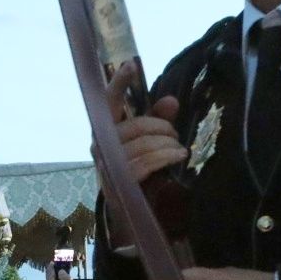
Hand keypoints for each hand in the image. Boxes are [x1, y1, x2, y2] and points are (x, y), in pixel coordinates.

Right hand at [93, 79, 184, 241]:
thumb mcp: (148, 143)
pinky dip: (165, 157)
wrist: (130, 215)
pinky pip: (145, 162)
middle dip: (160, 126)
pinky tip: (178, 157)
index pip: (108, 103)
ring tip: (180, 150)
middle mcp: (100, 146)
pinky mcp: (119, 182)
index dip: (118, 84)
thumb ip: (157, 121)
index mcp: (105, 131)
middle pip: (134, 125)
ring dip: (167, 144)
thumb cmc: (138, 173)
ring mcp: (108, 165)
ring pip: (142, 143)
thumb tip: (171, 101)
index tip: (131, 65)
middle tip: (175, 135)